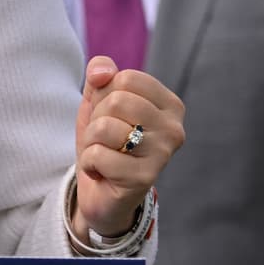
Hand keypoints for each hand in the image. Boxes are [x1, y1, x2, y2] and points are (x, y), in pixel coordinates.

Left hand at [72, 55, 184, 239]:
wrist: (101, 192)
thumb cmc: (105, 139)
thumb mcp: (98, 99)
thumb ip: (100, 72)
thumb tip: (102, 72)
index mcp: (170, 104)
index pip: (126, 78)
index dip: (105, 93)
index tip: (111, 115)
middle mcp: (174, 129)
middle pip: (117, 100)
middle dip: (97, 118)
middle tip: (105, 138)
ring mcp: (162, 155)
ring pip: (106, 127)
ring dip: (91, 140)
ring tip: (103, 153)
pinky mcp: (144, 179)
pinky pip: (98, 155)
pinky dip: (89, 162)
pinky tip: (101, 172)